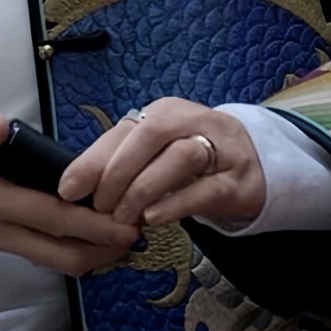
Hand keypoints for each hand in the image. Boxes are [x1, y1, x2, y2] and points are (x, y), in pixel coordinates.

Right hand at [0, 96, 137, 274]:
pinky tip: (93, 234)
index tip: (128, 226)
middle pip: (58, 253)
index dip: (91, 225)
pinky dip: (72, 247)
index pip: (48, 217)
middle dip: (102, 250)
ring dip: (90, 253)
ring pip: (51, 259)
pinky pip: (42, 251)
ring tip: (123, 236)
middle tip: (138, 235)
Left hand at [57, 98, 265, 230]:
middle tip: (100, 208)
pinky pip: (204, 189)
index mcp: (165, 112)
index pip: (123, 131)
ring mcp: (221, 149)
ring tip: (124, 217)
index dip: (92, 161)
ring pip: (179, 157)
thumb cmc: (196, 162)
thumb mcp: (159, 154)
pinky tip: (153, 218)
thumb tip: (77, 186)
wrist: (262, 167)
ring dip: (143, 189)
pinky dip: (174, 204)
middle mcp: (193, 122)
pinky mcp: (239, 181)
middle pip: (149, 135)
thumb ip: (124, 161)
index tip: (69, 190)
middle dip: (116, 173)